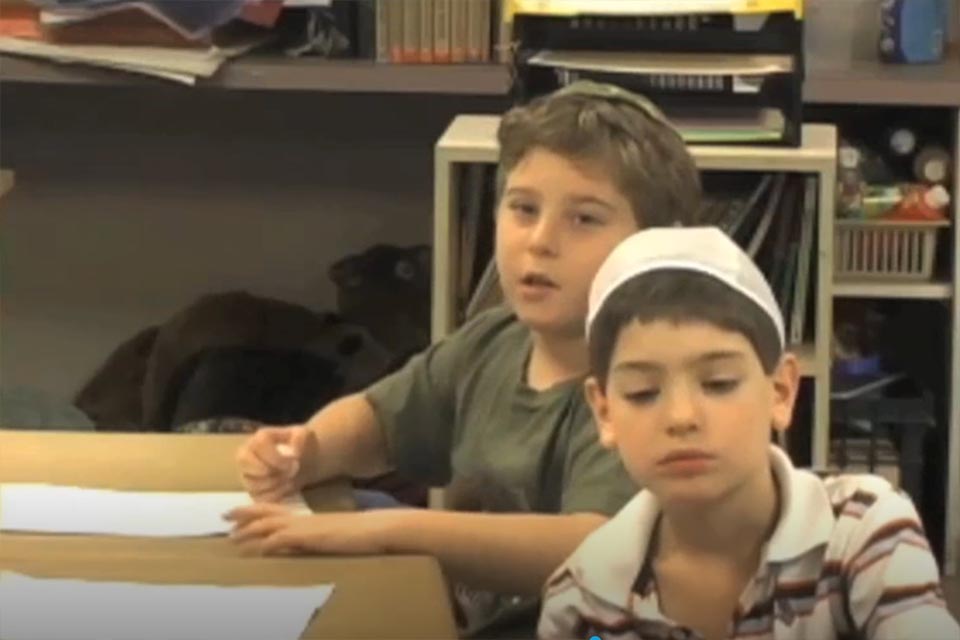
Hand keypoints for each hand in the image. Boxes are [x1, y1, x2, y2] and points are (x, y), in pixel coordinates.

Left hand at [224, 503, 403, 556]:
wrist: (374, 527)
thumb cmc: (358, 531)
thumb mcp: (331, 531)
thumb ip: (314, 533)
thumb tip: (302, 541)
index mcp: (306, 517)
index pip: (275, 509)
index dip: (255, 510)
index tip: (237, 512)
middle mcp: (302, 518)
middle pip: (266, 512)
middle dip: (244, 515)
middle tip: (224, 517)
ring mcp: (305, 526)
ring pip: (270, 525)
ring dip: (249, 531)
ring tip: (233, 537)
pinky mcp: (310, 536)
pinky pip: (283, 538)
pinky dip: (268, 543)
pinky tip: (258, 549)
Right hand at [235, 425, 310, 501]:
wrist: (304, 461)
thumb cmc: (302, 446)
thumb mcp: (306, 436)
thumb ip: (300, 439)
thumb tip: (293, 454)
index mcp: (261, 437)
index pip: (259, 445)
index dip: (275, 457)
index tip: (292, 463)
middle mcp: (247, 453)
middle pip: (246, 463)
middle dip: (271, 471)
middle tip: (290, 473)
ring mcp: (247, 473)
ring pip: (252, 483)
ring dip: (275, 485)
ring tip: (290, 480)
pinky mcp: (251, 489)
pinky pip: (258, 497)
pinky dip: (275, 496)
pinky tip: (286, 489)